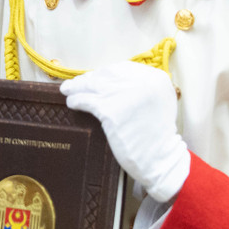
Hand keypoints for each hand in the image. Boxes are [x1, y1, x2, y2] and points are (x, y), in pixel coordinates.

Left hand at [61, 62, 189, 201]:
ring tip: (68, 90)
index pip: (123, 68)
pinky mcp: (111, 111)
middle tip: (78, 83)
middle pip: (107, 74)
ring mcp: (126, 95)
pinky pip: (87, 101)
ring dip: (78, 87)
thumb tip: (113, 81)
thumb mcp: (159, 101)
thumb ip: (142, 88)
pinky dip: (77, 100)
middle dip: (90, 78)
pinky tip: (72, 103)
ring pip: (94, 85)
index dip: (106, 73)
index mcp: (156, 78)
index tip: (95, 77)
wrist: (160, 160)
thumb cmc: (157, 136)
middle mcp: (142, 82)